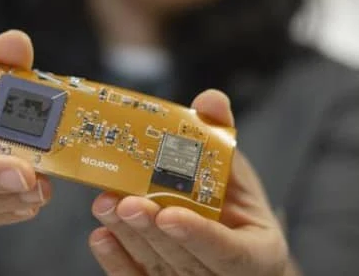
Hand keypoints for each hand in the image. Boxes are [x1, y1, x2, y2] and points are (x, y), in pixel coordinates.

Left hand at [89, 90, 297, 275]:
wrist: (230, 242)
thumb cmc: (235, 208)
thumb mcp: (236, 174)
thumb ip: (221, 140)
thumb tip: (210, 100)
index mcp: (257, 253)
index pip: (228, 252)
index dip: (198, 234)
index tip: (169, 213)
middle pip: (184, 261)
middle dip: (151, 231)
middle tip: (125, 202)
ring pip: (156, 269)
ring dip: (128, 237)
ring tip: (105, 205)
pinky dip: (116, 260)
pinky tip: (101, 236)